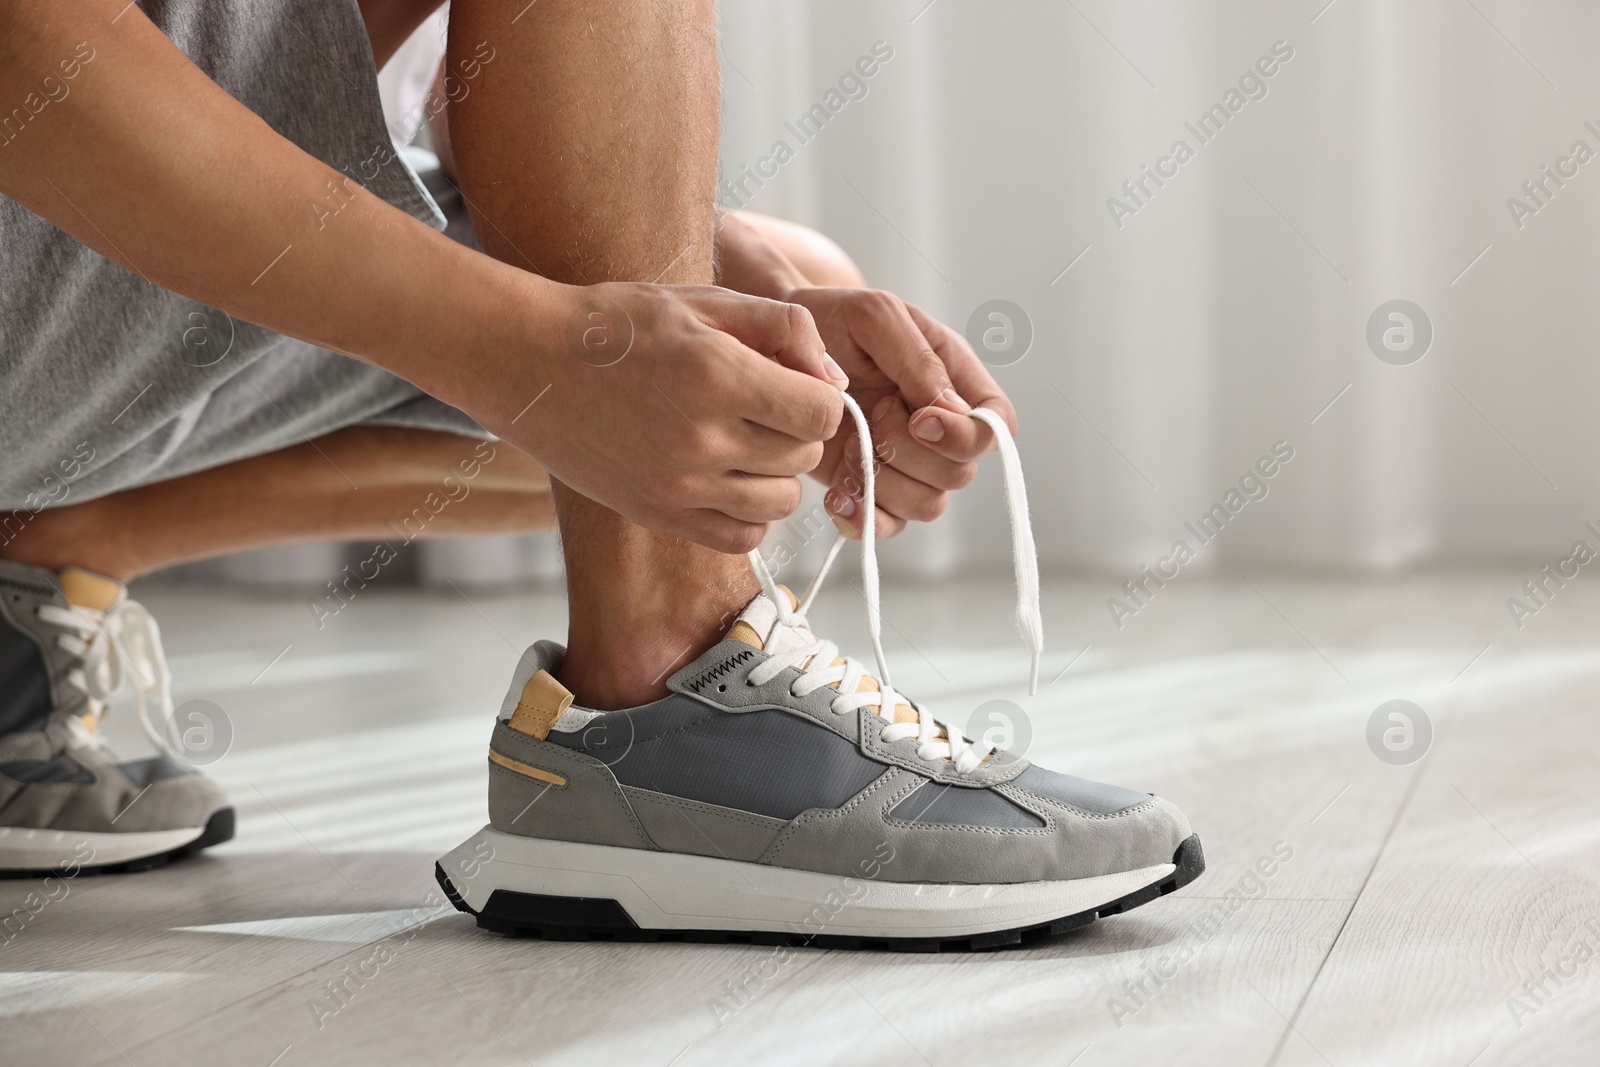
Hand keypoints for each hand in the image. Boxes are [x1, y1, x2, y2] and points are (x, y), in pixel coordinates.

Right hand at [475, 282, 845, 552]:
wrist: (531, 363)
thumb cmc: (620, 325)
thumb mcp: (706, 302)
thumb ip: (785, 328)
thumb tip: (835, 378)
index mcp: (719, 376)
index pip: (822, 414)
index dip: (820, 397)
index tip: (795, 384)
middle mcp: (702, 438)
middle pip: (804, 457)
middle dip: (797, 431)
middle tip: (763, 407)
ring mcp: (679, 485)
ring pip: (780, 502)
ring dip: (776, 474)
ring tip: (744, 442)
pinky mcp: (658, 514)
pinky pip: (741, 537)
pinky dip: (748, 514)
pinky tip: (728, 479)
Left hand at [781, 287, 1018, 537]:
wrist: (779, 348)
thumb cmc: (832, 321)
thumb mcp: (875, 316)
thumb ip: (916, 358)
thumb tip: (947, 411)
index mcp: (956, 379)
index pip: (997, 426)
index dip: (966, 436)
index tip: (919, 420)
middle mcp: (940, 429)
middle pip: (960, 473)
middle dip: (910, 454)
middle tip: (872, 417)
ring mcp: (907, 464)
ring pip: (928, 505)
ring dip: (884, 484)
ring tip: (846, 447)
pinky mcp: (872, 488)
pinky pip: (887, 525)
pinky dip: (862, 516)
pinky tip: (836, 493)